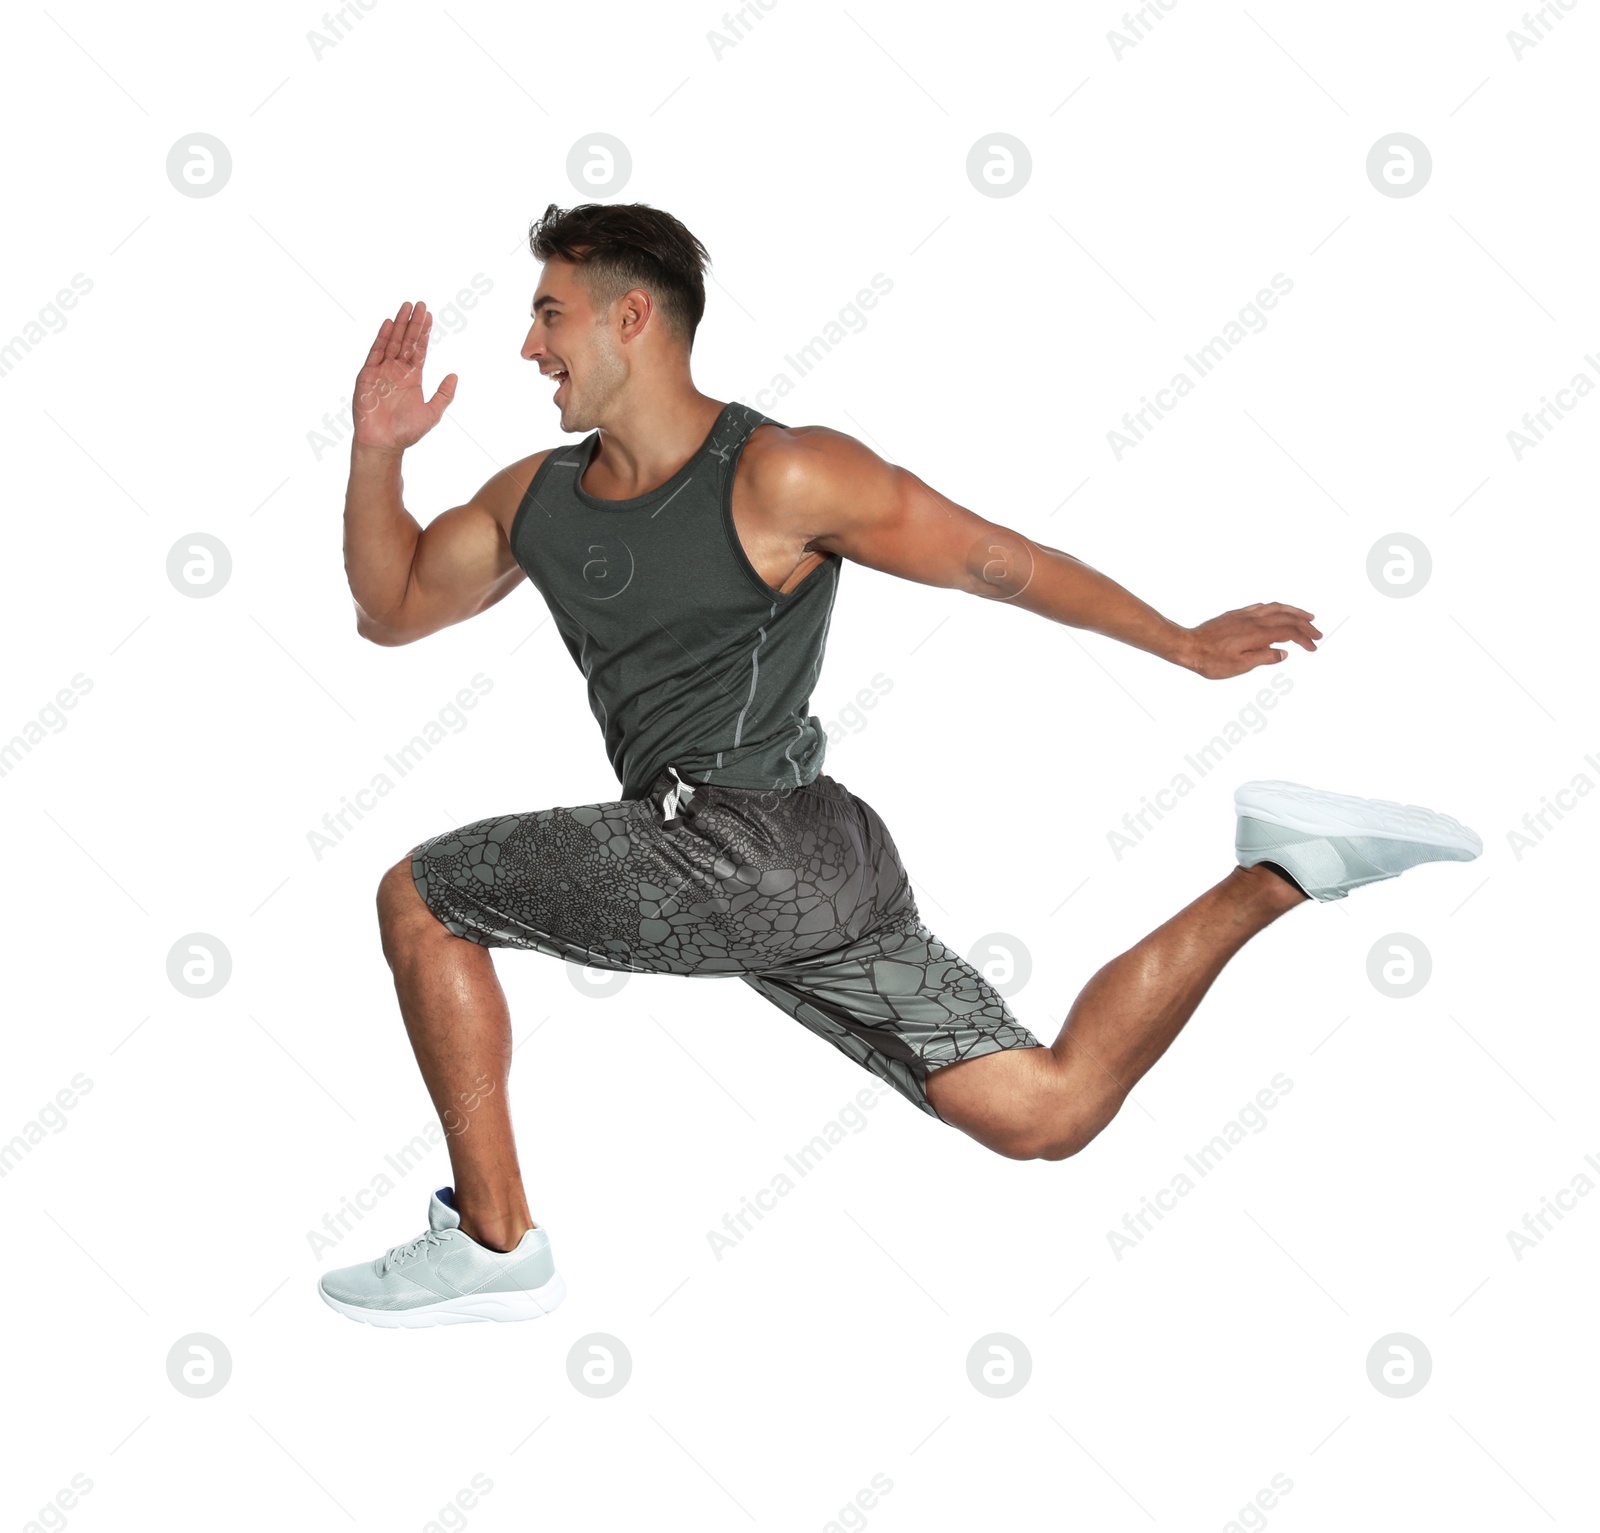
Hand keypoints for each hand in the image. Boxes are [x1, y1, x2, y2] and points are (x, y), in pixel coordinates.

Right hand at [351, 300, 457, 451]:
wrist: (383, 442)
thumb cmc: (407, 431)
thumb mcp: (432, 412)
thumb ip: (444, 394)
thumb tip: (455, 375)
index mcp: (412, 377)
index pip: (419, 349)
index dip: (424, 333)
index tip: (429, 315)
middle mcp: (397, 370)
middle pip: (407, 341)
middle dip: (413, 323)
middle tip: (420, 303)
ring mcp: (382, 371)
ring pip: (392, 341)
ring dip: (400, 324)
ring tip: (407, 306)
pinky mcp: (367, 374)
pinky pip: (376, 352)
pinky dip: (383, 337)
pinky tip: (390, 323)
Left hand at [1180, 603, 1320, 678]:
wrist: (1187, 646)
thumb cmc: (1210, 660)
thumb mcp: (1240, 666)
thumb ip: (1264, 658)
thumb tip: (1283, 653)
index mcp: (1257, 633)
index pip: (1288, 632)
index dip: (1304, 639)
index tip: (1313, 647)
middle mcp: (1253, 620)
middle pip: (1286, 617)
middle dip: (1305, 624)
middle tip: (1317, 632)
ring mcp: (1244, 615)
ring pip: (1275, 608)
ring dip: (1294, 611)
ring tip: (1307, 616)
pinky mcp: (1235, 614)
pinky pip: (1261, 606)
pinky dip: (1275, 608)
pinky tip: (1278, 611)